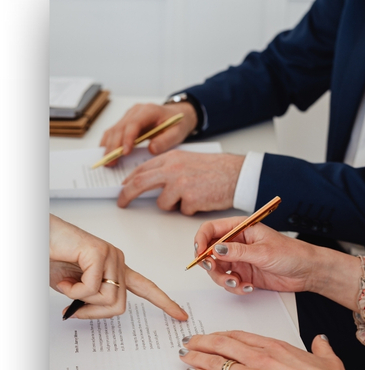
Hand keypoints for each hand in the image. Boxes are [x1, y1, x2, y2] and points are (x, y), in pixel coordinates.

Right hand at [50, 214, 188, 320]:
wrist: (34, 238)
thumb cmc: (52, 258)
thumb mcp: (73, 287)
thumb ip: (88, 299)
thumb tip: (87, 313)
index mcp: (116, 268)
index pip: (147, 288)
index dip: (164, 303)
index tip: (181, 316)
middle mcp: (118, 261)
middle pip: (118, 306)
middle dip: (92, 313)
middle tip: (71, 308)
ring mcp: (111, 255)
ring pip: (107, 299)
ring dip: (80, 299)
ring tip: (66, 284)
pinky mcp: (99, 253)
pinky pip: (92, 288)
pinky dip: (72, 290)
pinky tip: (64, 277)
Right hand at [100, 102, 197, 163]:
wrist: (176, 115)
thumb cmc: (177, 123)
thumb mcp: (177, 133)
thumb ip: (166, 141)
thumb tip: (151, 150)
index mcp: (149, 111)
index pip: (133, 123)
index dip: (127, 138)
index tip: (124, 152)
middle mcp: (136, 111)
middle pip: (120, 127)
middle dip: (114, 146)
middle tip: (111, 162)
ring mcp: (129, 116)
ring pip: (114, 130)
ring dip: (109, 146)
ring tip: (107, 161)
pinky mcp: (126, 122)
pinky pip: (113, 132)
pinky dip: (109, 143)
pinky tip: (106, 154)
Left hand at [117, 150, 244, 213]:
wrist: (237, 174)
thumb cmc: (216, 169)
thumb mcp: (188, 161)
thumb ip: (168, 168)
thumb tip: (150, 181)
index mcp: (171, 158)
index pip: (142, 169)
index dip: (129, 180)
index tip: (123, 188)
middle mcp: (172, 170)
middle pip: (140, 183)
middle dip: (127, 194)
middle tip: (122, 203)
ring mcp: (180, 185)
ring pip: (162, 203)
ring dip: (173, 205)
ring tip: (192, 197)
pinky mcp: (190, 199)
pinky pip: (182, 211)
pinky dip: (191, 209)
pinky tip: (202, 199)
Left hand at [179, 331, 364, 369]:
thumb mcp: (327, 359)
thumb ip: (319, 348)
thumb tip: (319, 341)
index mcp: (276, 346)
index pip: (240, 336)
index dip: (222, 335)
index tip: (212, 336)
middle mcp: (261, 357)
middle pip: (222, 344)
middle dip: (202, 342)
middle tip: (190, 341)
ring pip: (216, 361)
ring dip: (196, 358)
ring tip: (185, 356)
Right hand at [193, 217, 361, 309]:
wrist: (307, 271)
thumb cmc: (291, 253)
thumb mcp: (263, 251)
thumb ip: (237, 252)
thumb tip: (216, 249)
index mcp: (241, 229)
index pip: (211, 229)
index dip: (201, 240)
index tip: (200, 252)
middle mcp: (237, 244)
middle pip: (210, 252)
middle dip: (209, 264)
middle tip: (215, 270)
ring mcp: (240, 260)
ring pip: (218, 270)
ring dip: (223, 279)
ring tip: (237, 283)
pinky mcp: (244, 274)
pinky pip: (230, 282)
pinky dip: (235, 287)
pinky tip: (248, 287)